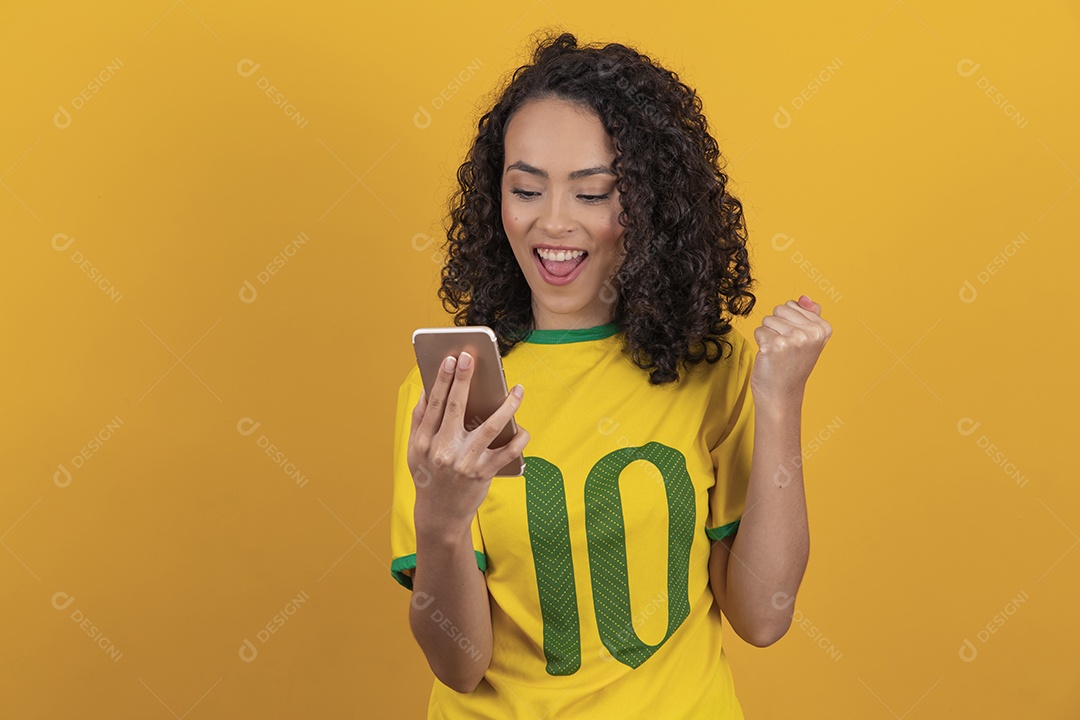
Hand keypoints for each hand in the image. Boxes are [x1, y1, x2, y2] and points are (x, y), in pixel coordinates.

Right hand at [407, 351, 529, 534]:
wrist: (440, 516)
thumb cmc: (428, 477)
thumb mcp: (414, 451)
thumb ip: (419, 421)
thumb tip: (426, 388)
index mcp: (423, 442)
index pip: (434, 403)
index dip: (443, 379)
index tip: (451, 358)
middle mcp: (442, 450)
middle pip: (456, 407)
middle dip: (464, 380)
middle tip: (472, 358)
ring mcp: (464, 462)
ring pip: (490, 426)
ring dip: (507, 405)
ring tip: (517, 390)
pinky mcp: (484, 473)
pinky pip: (508, 451)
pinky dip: (519, 438)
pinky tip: (523, 427)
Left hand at [750, 295, 831, 406]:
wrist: (782, 394)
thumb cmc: (792, 365)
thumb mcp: (809, 339)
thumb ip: (809, 315)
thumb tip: (803, 298)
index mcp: (823, 328)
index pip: (794, 305)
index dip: (789, 322)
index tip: (796, 342)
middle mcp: (811, 332)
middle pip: (780, 309)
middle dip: (777, 326)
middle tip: (785, 348)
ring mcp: (794, 339)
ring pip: (768, 319)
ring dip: (768, 335)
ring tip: (778, 352)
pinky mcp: (775, 345)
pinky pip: (759, 330)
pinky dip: (760, 342)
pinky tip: (770, 356)